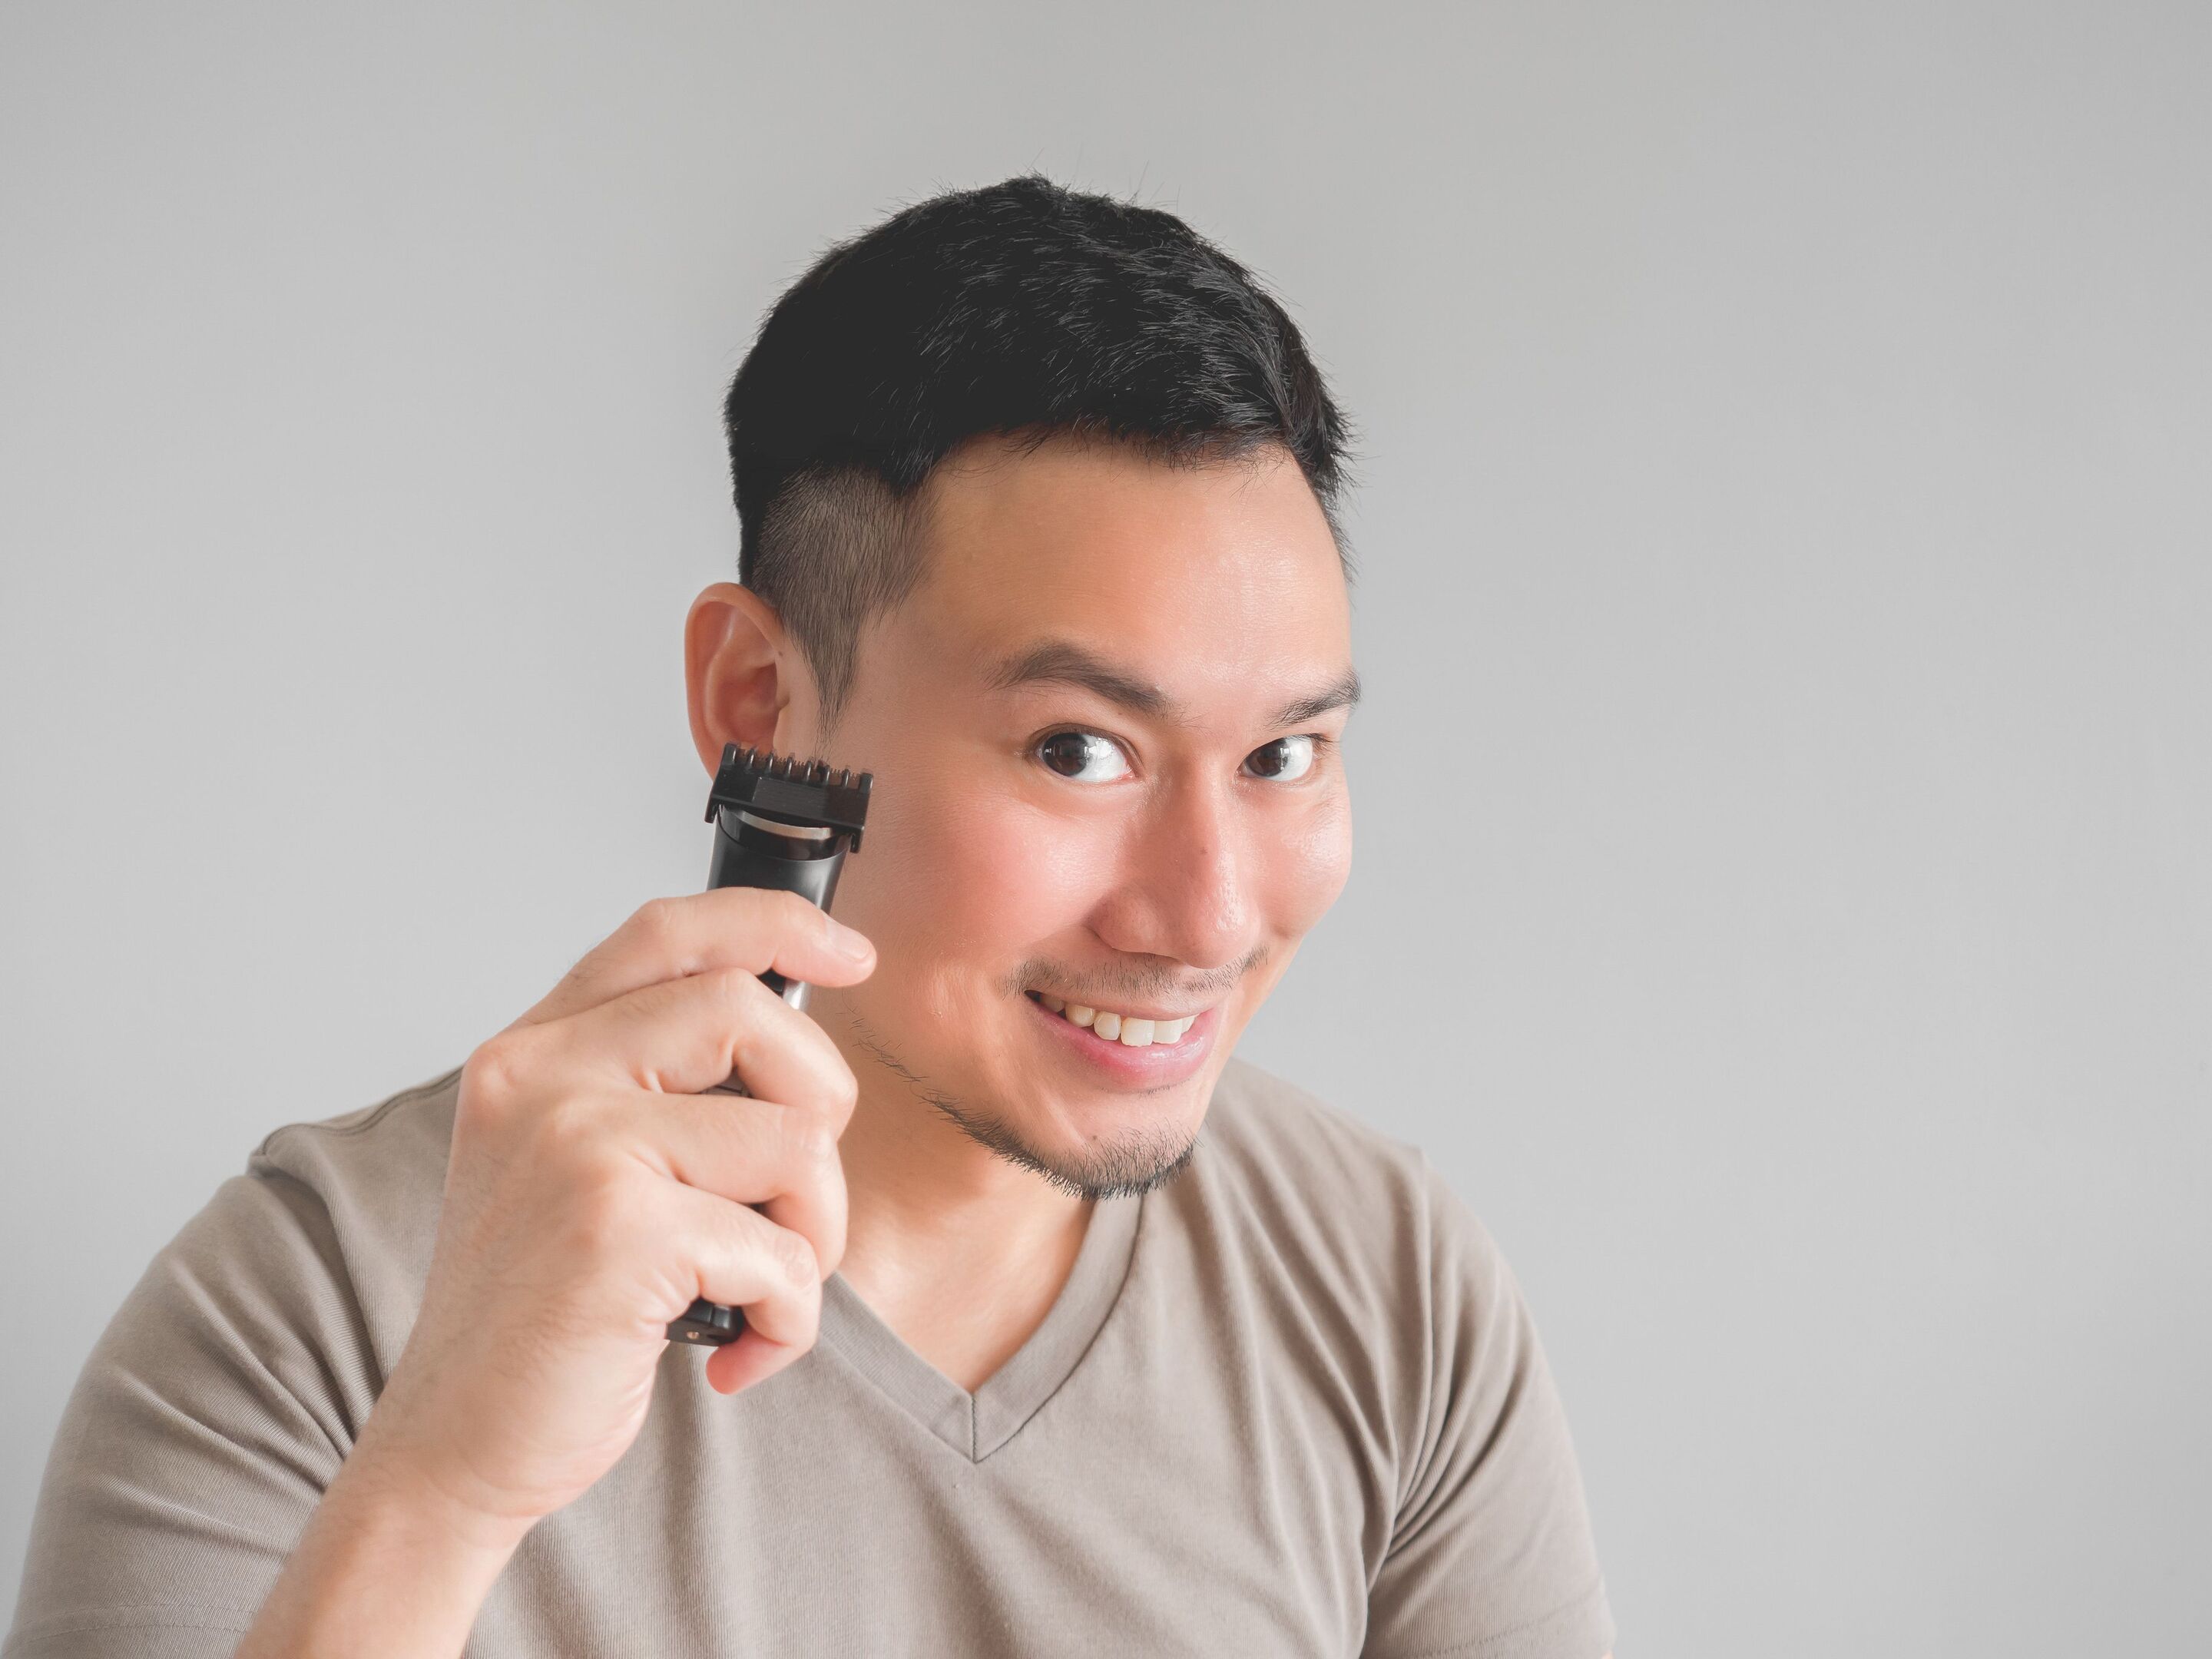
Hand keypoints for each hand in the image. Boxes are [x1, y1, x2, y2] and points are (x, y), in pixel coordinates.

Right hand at [348, 888, 875, 1540]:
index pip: (669, 932)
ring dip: (814, 1233)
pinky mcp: (617, 1228)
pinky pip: (786, 1248)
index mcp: (532, 1053)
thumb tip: (797, 1041)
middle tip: (789, 1204)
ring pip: (796, 1135)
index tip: (848, 955)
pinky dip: (791, 1317)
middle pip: (754, 1014)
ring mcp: (575, 1144)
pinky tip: (733, 1353)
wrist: (453, 1447)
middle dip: (819, 1110)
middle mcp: (542, 1078)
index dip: (775, 925)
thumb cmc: (537, 1316)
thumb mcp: (572, 1169)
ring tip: (756, 1291)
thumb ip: (651, 1092)